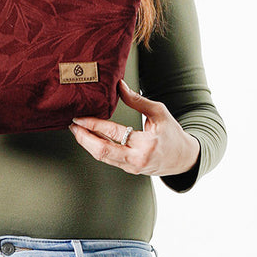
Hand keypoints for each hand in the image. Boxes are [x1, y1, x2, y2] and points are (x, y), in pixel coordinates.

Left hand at [69, 81, 199, 176]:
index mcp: (146, 144)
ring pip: (102, 157)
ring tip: (76, 130)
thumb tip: (119, 86)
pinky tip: (89, 138)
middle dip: (83, 137)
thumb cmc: (173, 134)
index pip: (113, 133)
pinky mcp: (128, 170)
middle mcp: (136, 159)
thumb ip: (137, 100)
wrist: (184, 159)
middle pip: (101, 150)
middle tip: (72, 125)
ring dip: (86, 143)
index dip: (93, 124)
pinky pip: (107, 159)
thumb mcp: (160, 112)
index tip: (80, 116)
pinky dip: (95, 148)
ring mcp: (131, 168)